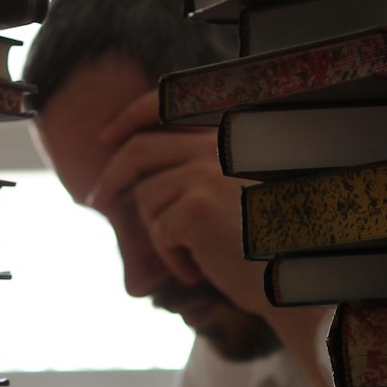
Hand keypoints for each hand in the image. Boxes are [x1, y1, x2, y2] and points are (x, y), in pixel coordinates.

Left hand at [89, 90, 334, 386]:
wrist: (291, 281)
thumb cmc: (264, 248)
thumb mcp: (232, 197)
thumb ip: (196, 174)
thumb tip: (137, 175)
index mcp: (228, 137)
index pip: (167, 106)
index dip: (130, 116)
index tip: (106, 136)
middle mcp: (217, 148)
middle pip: (139, 150)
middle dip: (111, 175)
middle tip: (95, 199)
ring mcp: (205, 175)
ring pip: (147, 199)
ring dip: (158, 235)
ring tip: (189, 258)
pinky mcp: (196, 208)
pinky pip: (158, 231)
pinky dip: (170, 258)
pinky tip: (197, 272)